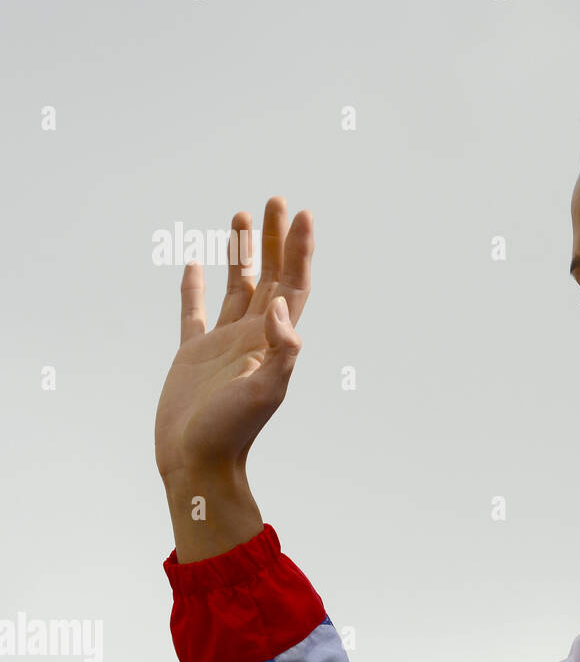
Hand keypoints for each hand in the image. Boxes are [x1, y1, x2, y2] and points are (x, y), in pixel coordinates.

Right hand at [154, 197, 313, 481]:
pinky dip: (195, 286)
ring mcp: (223, 343)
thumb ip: (281, 351)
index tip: (304, 215)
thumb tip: (284, 310)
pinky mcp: (193, 353)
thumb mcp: (266, 391)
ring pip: (237, 285)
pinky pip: (194, 311)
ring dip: (242, 251)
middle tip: (276, 199)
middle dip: (275, 239)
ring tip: (242, 215)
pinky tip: (195, 262)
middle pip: (270, 275)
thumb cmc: (233, 432)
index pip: (294, 286)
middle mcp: (253, 336)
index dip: (300, 251)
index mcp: (273, 341)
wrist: (198, 462)